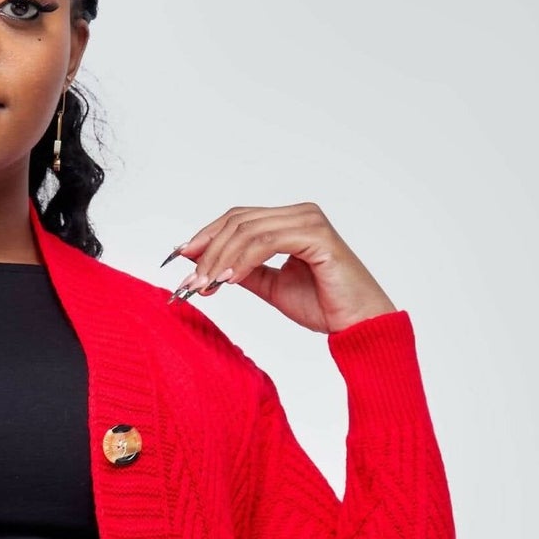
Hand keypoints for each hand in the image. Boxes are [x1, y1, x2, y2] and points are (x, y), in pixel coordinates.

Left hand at [163, 202, 397, 333]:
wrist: (357, 324)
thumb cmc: (323, 304)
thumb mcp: (271, 286)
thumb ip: (242, 271)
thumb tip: (205, 264)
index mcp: (289, 221)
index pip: (237, 219)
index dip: (206, 237)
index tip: (180, 261)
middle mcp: (300, 214)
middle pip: (238, 221)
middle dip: (208, 251)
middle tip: (189, 281)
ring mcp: (309, 221)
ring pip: (248, 230)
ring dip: (220, 259)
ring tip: (203, 286)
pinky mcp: (317, 236)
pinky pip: (267, 242)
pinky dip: (242, 260)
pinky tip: (227, 280)